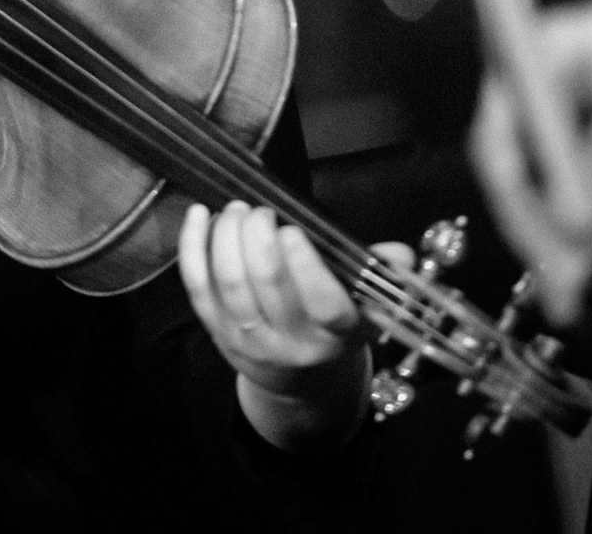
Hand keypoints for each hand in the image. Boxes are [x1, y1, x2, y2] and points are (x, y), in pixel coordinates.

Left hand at [177, 201, 407, 449]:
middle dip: (258, 239)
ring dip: (227, 238)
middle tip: (261, 211)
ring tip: (236, 210)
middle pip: (267, 286)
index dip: (304, 266)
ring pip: (229, 285)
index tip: (292, 230)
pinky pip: (197, 286)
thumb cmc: (332, 327)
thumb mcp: (366, 306)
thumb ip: (380, 275)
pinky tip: (198, 215)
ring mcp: (249, 339)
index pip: (323, 304)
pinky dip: (193, 247)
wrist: (298, 379)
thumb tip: (398, 254)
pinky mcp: (216, 331)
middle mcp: (291, 341)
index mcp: (335, 334)